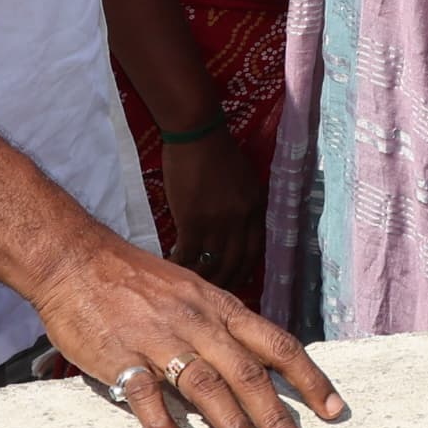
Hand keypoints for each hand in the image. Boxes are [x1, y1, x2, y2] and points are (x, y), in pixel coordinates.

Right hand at [35, 240, 343, 427]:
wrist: (75, 258)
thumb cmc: (136, 281)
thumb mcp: (193, 293)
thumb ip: (224, 327)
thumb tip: (259, 364)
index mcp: (219, 308)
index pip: (277, 344)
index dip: (309, 379)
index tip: (334, 411)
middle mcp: (197, 322)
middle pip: (247, 372)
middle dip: (277, 416)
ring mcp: (158, 338)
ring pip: (205, 384)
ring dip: (233, 426)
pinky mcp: (119, 354)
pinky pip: (144, 393)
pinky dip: (161, 424)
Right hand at [159, 125, 267, 297]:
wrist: (197, 134)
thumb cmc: (218, 151)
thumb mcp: (245, 179)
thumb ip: (245, 205)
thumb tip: (238, 228)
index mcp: (256, 209)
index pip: (255, 250)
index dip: (245, 270)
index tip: (236, 281)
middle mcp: (241, 220)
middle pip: (237, 263)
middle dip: (225, 282)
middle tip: (212, 293)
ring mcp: (218, 223)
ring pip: (213, 264)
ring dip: (203, 279)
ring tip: (191, 286)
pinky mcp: (193, 222)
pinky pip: (189, 255)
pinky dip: (181, 266)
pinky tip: (172, 270)